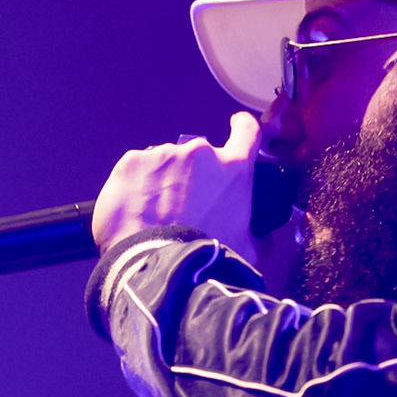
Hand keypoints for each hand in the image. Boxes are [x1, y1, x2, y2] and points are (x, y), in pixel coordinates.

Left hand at [92, 111, 260, 263]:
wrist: (161, 269)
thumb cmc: (206, 260)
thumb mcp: (248, 250)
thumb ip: (259, 234)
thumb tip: (263, 235)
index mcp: (233, 170)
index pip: (247, 132)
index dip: (243, 128)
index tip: (237, 127)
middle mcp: (199, 154)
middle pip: (198, 158)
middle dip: (191, 178)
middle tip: (183, 209)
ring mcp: (163, 155)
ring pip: (164, 164)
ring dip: (161, 183)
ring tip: (156, 217)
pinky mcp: (132, 163)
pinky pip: (135, 171)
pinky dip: (134, 188)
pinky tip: (136, 214)